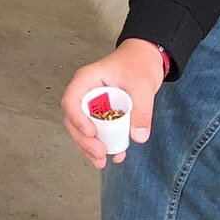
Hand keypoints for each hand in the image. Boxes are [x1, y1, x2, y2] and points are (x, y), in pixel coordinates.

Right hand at [61, 39, 164, 168]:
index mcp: (87, 81)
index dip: (77, 119)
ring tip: (101, 162)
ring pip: (82, 129)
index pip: (72, 101)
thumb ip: (141, 110)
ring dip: (89, 147)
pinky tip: (117, 156)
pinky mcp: (103, 113)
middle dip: (83, 140)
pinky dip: (104, 145)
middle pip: (74, 120)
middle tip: (99, 154)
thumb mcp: (143, 85)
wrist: (147, 57)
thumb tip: (138, 137)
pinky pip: (99, 132)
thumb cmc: (139, 63)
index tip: (92, 132)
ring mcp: (93, 105)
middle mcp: (85, 94)